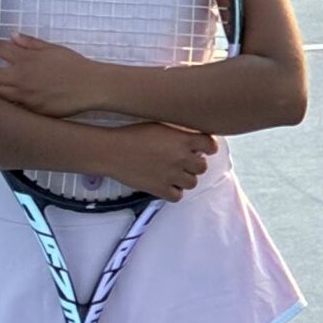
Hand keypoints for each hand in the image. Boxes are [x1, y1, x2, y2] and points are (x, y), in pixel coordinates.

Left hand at [0, 35, 106, 118]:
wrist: (90, 86)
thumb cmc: (75, 66)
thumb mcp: (54, 49)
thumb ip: (31, 43)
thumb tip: (13, 36)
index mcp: (25, 58)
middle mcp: (20, 77)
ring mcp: (23, 95)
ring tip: (3, 91)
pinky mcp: (29, 110)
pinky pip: (9, 108)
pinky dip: (9, 104)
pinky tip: (15, 102)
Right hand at [91, 122, 216, 201]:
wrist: (111, 150)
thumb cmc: (132, 135)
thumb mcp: (162, 126)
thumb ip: (180, 133)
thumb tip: (193, 138)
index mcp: (183, 139)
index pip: (211, 146)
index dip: (208, 148)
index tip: (203, 149)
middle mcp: (181, 157)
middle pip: (202, 167)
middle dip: (195, 164)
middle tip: (184, 162)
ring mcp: (171, 175)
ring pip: (192, 183)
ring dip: (185, 178)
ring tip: (174, 173)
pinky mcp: (160, 189)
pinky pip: (178, 196)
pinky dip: (174, 192)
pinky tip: (166, 184)